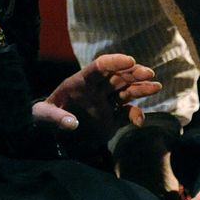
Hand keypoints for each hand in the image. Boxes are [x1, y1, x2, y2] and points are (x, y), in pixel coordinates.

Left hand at [32, 53, 160, 141]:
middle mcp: (95, 90)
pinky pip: (127, 113)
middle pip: (117, 76)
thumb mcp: (43, 116)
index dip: (114, 62)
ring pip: (126, 91)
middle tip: (149, 73)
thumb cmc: (43, 119)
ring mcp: (104, 103)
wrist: (50, 138)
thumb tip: (71, 123)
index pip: (99, 67)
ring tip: (156, 86)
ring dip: (140, 88)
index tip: (130, 61)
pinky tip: (139, 121)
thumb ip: (55, 117)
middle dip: (133, 73)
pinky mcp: (111, 119)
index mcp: (80, 82)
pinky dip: (135, 115)